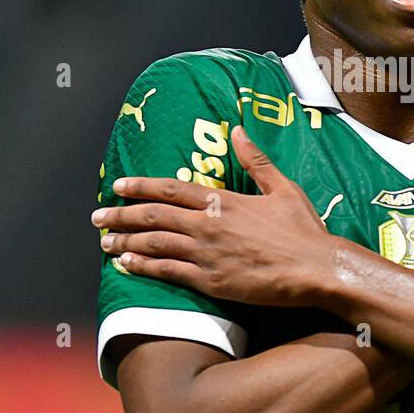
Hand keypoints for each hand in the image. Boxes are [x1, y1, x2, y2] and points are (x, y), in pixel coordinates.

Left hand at [92, 126, 338, 306]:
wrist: (316, 269)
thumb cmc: (303, 229)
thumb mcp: (282, 187)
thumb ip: (255, 159)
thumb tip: (236, 130)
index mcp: (224, 201)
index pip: (171, 190)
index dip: (141, 186)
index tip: (118, 185)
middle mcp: (209, 225)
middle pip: (153, 217)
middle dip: (121, 215)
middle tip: (97, 217)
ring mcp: (207, 255)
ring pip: (155, 245)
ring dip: (125, 242)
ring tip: (105, 243)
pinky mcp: (211, 282)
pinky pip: (169, 273)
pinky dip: (144, 267)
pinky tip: (128, 265)